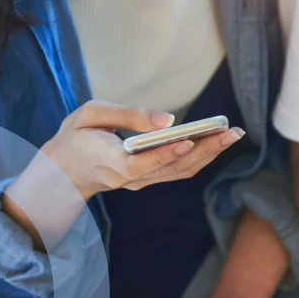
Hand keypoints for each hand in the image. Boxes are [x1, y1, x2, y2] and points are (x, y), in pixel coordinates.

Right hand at [41, 101, 244, 199]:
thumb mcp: (90, 115)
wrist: (65, 169)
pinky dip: (201, 157)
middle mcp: (126, 178)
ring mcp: (139, 182)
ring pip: (179, 172)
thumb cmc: (78, 135)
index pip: (137, 165)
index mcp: (105, 160)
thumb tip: (169, 120)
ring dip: (209, 154)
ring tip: (232, 133)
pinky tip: (219, 141)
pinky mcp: (149, 180)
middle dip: (203, 151)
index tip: (186, 141)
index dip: (163, 156)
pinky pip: (179, 172)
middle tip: (229, 132)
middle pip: (169, 169)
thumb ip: (127, 115)